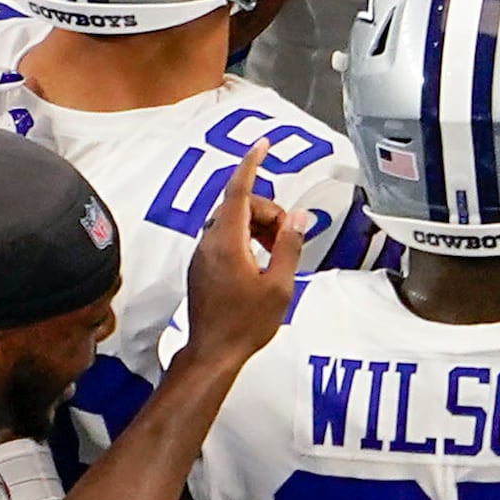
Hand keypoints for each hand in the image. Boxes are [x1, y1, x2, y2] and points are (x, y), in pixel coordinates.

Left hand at [179, 143, 304, 369]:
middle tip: (289, 238)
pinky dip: (246, 240)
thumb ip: (289, 246)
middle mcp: (209, 243)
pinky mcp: (202, 268)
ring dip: (258, 227)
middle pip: (241, 207)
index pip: (239, 191)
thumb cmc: (244, 324)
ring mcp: (202, 256)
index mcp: (227, 242)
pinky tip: (260, 264)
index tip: (262, 146)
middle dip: (269, 212)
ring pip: (233, 223)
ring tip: (277, 253)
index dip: (252, 164)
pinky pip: (225, 239)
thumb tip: (298, 218)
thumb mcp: (279, 285)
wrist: (212, 353)